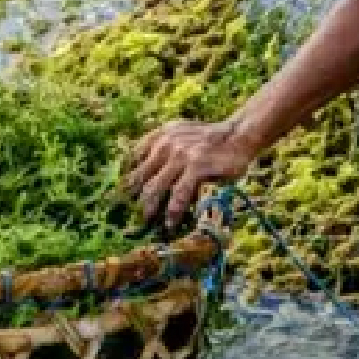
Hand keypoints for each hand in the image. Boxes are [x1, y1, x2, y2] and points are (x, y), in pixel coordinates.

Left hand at [121, 117, 257, 227]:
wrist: (240, 134)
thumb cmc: (211, 140)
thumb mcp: (182, 135)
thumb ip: (164, 147)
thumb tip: (143, 175)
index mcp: (161, 135)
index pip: (133, 158)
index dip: (124, 180)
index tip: (119, 197)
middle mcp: (167, 143)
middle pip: (141, 177)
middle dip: (132, 199)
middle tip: (128, 216)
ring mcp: (181, 155)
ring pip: (155, 187)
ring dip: (149, 208)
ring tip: (147, 222)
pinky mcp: (196, 166)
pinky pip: (178, 194)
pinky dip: (173, 212)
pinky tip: (171, 224)